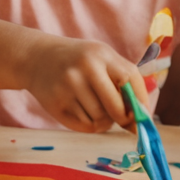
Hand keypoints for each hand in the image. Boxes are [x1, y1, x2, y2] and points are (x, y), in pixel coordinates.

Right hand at [23, 37, 144, 132]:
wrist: (37, 58)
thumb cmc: (79, 61)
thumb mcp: (101, 58)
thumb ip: (123, 80)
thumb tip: (142, 118)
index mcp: (101, 54)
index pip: (130, 79)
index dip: (140, 101)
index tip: (143, 114)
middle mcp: (84, 68)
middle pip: (116, 107)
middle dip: (123, 118)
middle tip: (122, 119)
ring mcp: (68, 86)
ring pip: (100, 120)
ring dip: (105, 121)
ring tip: (96, 108)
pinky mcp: (56, 104)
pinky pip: (84, 126)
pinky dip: (90, 124)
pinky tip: (83, 111)